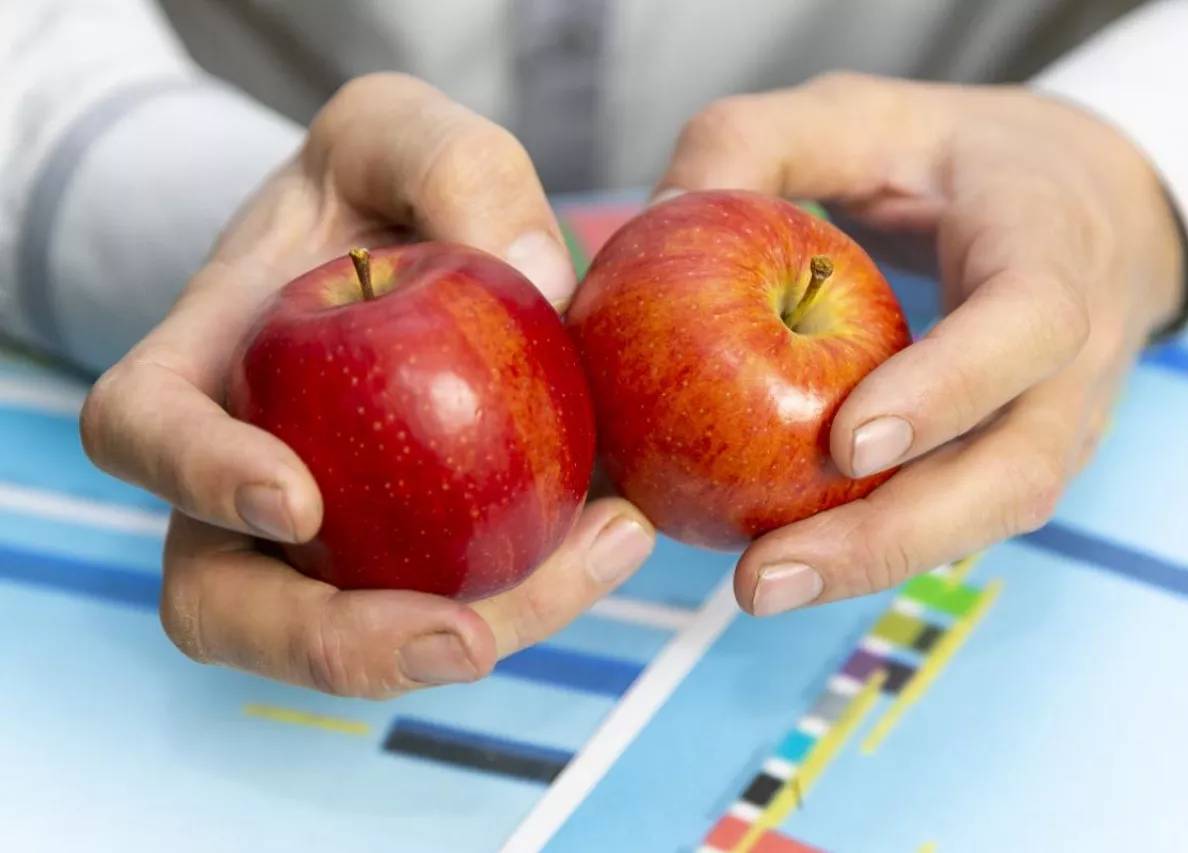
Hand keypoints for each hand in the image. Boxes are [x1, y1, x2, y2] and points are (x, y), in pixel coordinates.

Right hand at [80, 73, 654, 696]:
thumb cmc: (383, 181)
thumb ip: (453, 166)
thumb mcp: (404, 130)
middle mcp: (241, 474)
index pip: (146, 431)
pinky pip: (459, 602)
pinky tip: (626, 526)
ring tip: (609, 547)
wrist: (414, 241)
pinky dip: (542, 586)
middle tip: (466, 640)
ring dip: (481, 626)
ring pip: (359, 637)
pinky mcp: (412, 554)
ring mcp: (323, 533)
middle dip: (341, 646)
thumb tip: (540, 281)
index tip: (298, 500)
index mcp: (205, 364)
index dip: (199, 479)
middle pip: (227, 604)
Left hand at [654, 73, 1186, 615]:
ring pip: (990, 518)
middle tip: (763, 576)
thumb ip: (759, 142)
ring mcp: (1059, 421)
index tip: (846, 441)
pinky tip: (785, 556)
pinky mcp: (1020, 457)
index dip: (949, 388)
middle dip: (891, 538)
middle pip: (1016, 474)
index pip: (1027, 325)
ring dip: (875, 564)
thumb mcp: (859, 116)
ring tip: (758, 586)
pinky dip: (874, 543)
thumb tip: (660, 211)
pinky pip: (958, 515)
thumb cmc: (956, 157)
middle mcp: (1075, 356)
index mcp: (1051, 247)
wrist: (1082, 202)